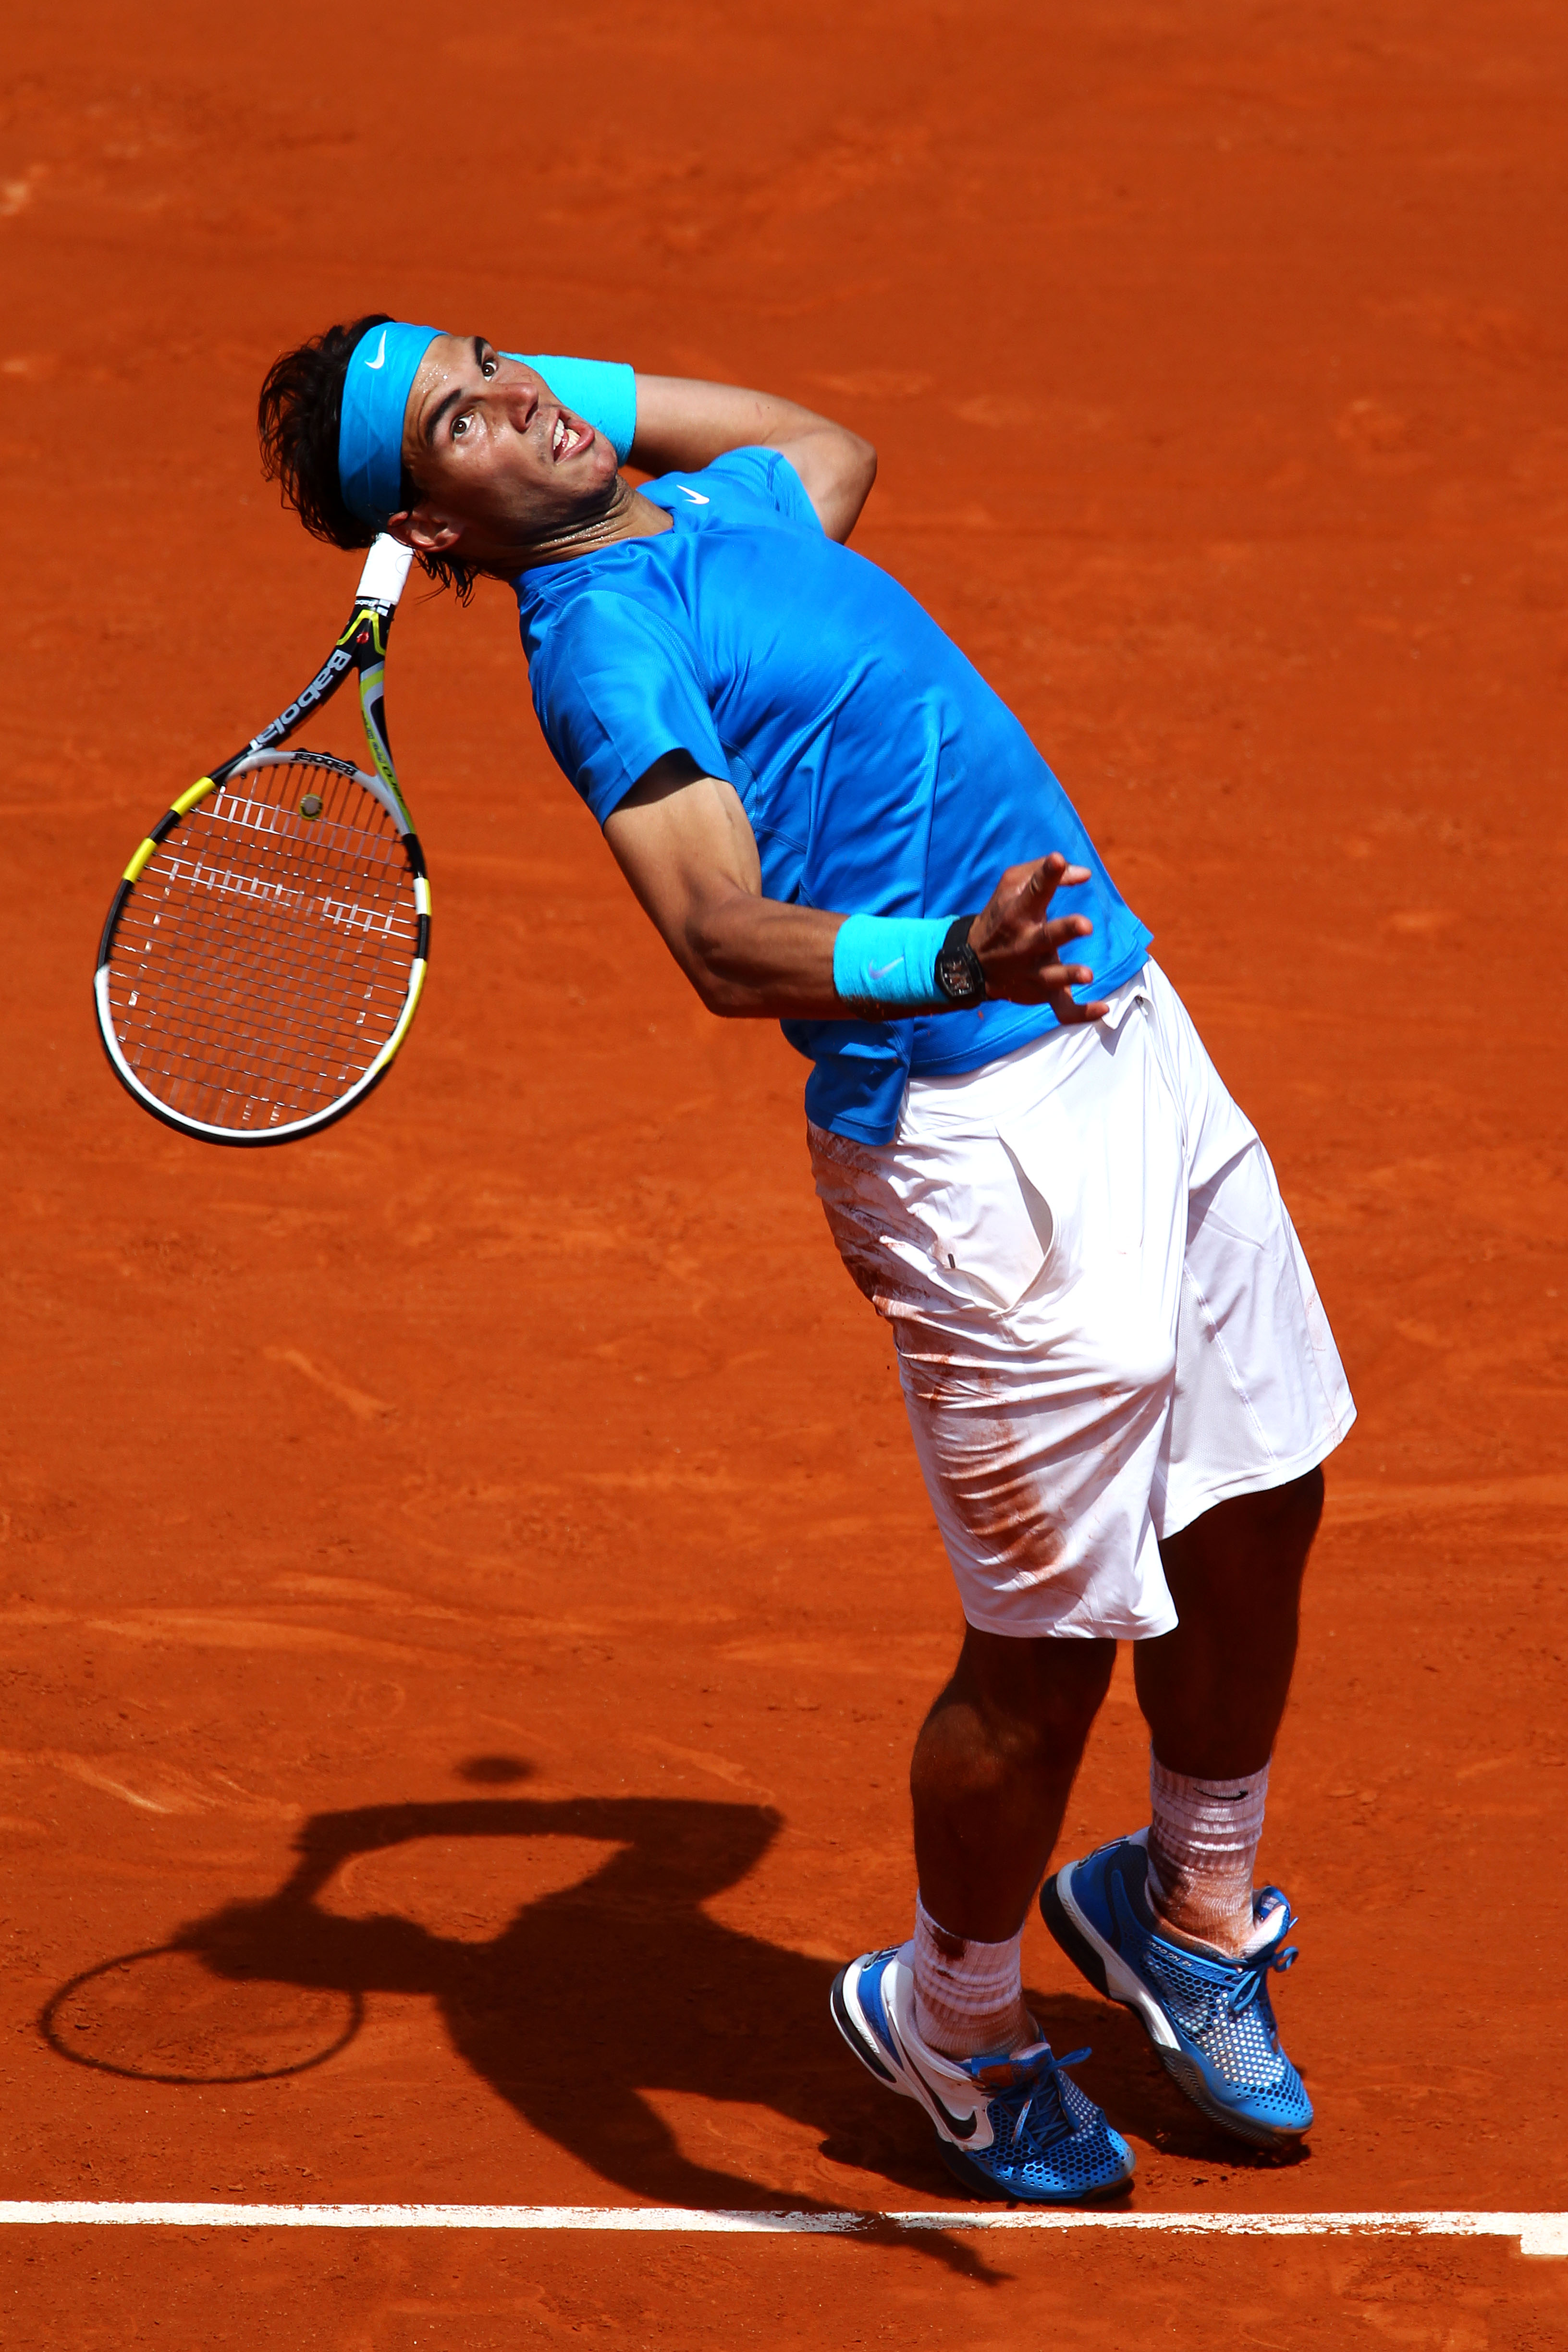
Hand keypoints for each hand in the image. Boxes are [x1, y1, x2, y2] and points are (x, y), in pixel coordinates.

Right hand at [969, 853, 1107, 1022]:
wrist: (973, 963)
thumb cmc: (1001, 916)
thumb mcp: (1011, 886)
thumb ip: (1043, 874)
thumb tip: (1085, 874)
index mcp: (1019, 913)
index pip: (1035, 891)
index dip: (1047, 875)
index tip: (1057, 860)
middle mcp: (1025, 943)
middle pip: (1046, 937)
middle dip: (1065, 931)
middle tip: (1085, 925)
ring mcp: (1033, 971)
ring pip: (1053, 977)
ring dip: (1070, 976)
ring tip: (1088, 974)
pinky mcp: (1041, 992)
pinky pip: (1061, 1009)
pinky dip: (1081, 1014)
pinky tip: (1104, 1009)